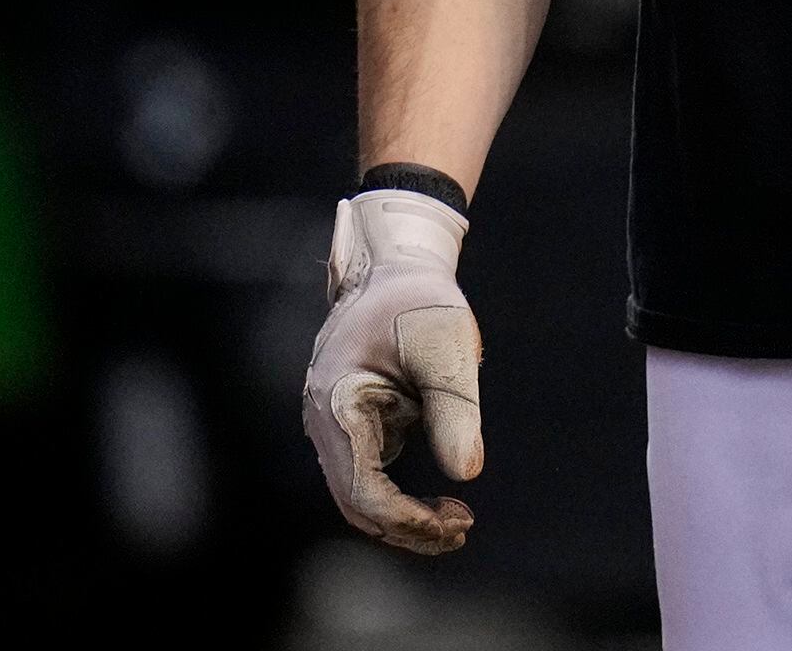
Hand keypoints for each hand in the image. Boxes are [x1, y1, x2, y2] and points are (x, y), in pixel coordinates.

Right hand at [300, 188, 483, 553]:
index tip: (457, 521)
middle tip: (463, 527)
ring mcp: (334, 425)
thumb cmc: (420, 299)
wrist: (397, 264)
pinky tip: (441, 500)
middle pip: (356, 504)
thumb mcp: (447, 347)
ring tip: (459, 519)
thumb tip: (467, 472)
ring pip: (360, 496)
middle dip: (408, 526)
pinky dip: (400, 497)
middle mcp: (324, 421)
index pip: (361, 490)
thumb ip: (456, 409)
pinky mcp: (352, 424)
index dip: (407, 517)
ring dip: (405, 517)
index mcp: (336, 403)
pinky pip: (368, 476)